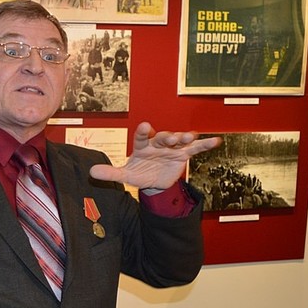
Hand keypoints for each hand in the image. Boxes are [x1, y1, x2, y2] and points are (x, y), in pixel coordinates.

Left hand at [89, 121, 219, 189]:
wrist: (154, 182)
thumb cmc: (139, 173)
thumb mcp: (125, 175)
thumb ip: (110, 173)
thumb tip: (91, 171)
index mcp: (142, 145)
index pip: (141, 137)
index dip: (143, 132)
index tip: (145, 126)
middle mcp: (158, 143)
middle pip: (162, 137)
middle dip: (166, 136)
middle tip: (170, 137)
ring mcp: (172, 147)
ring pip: (179, 139)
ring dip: (184, 137)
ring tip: (189, 136)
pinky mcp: (184, 154)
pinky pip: (195, 148)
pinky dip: (205, 144)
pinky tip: (215, 141)